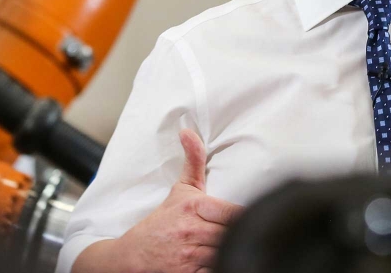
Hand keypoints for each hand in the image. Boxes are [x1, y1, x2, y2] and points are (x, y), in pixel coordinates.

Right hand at [75, 129, 242, 272]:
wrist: (134, 254)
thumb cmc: (162, 221)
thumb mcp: (181, 189)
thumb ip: (193, 161)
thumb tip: (189, 132)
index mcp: (194, 207)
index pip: (232, 213)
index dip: (246, 217)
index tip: (256, 217)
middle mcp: (192, 231)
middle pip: (231, 234)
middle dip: (239, 234)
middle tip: (249, 233)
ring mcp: (190, 255)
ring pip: (225, 253)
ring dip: (232, 251)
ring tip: (239, 247)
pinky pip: (215, 270)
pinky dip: (221, 266)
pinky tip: (225, 261)